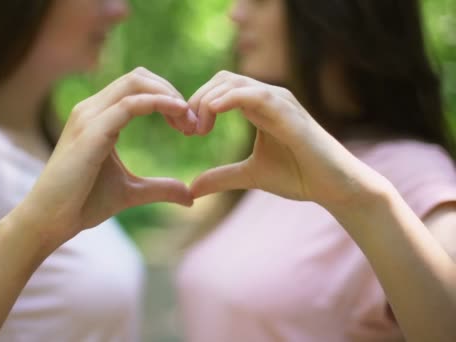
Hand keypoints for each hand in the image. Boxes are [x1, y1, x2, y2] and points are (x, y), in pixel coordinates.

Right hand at [19, 68, 196, 238]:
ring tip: (189, 122)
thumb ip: (160, 188)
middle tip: (193, 122)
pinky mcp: (91, 131)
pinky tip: (179, 116)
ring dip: (169, 96)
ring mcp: (89, 117)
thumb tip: (190, 197)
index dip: (167, 97)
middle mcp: (91, 109)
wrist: (51, 220)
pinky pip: (129, 105)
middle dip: (172, 92)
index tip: (189, 124)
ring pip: (135, 82)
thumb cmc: (83, 203)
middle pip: (139, 76)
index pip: (137, 86)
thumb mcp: (131, 192)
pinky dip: (158, 104)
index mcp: (98, 116)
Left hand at [188, 71, 385, 209]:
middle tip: (187, 129)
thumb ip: (221, 177)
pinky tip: (211, 115)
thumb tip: (191, 189)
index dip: (198, 104)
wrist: (334, 187)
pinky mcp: (288, 111)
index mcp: (259, 107)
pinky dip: (227, 100)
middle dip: (197, 100)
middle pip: (221, 79)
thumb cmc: (299, 176)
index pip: (220, 87)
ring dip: (207, 101)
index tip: (186, 131)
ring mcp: (279, 100)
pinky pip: (252, 93)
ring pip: (233, 81)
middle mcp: (269, 97)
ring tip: (198, 129)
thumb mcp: (250, 175)